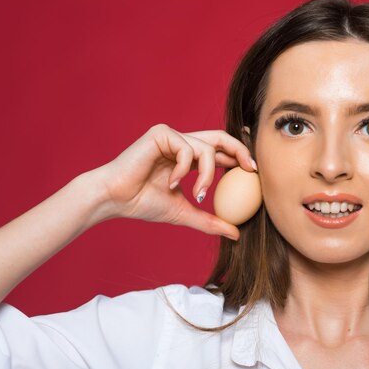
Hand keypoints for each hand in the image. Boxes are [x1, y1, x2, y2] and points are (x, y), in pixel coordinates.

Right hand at [92, 124, 255, 239]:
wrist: (114, 200)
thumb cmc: (143, 204)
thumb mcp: (184, 213)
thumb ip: (209, 220)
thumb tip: (236, 234)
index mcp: (188, 158)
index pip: (220, 151)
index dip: (239, 157)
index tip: (255, 173)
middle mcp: (182, 143)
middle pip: (220, 137)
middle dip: (240, 150)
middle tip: (251, 168)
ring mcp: (171, 137)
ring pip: (205, 148)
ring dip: (206, 174)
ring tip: (197, 194)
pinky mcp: (161, 134)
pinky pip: (186, 149)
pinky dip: (184, 169)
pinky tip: (172, 183)